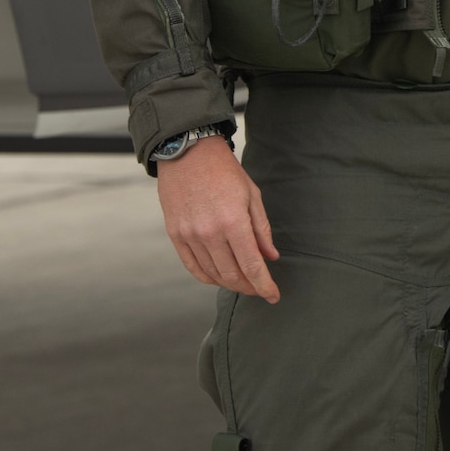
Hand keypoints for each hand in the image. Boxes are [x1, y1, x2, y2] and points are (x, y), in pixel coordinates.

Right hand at [156, 135, 279, 302]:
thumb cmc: (226, 172)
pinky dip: (208, 278)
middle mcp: (210, 234)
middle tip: (260, 290)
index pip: (252, 265)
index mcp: (233, 222)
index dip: (264, 285)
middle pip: (232, 275)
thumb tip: (270, 256)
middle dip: (250, 287)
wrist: (189, 155)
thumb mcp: (252, 196)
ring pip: (212, 274)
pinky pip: (192, 267)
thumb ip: (261, 229)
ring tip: (244, 284)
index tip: (274, 296)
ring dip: (230, 284)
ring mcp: (190, 236)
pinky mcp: (175, 236)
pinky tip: (219, 279)